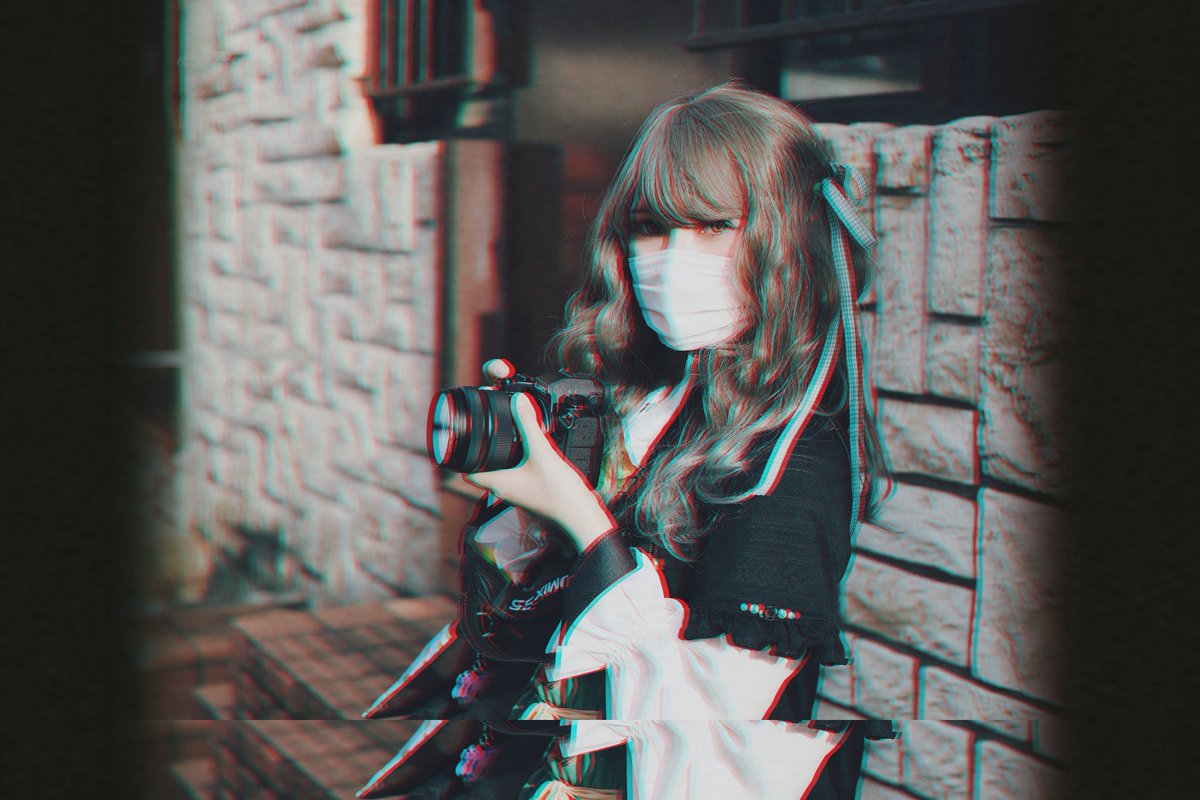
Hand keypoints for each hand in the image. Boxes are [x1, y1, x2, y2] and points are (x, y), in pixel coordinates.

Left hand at [466, 361, 614, 551]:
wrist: (580, 515)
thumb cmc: (559, 493)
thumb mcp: (542, 452)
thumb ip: (529, 425)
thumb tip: (518, 402)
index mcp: (499, 483)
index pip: (467, 472)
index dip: (461, 456)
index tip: (463, 438)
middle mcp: (505, 490)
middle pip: (483, 470)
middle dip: (482, 452)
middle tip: (484, 432)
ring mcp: (519, 493)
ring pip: (501, 473)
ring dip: (500, 457)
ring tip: (506, 437)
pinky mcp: (532, 493)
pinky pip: (517, 476)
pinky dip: (517, 463)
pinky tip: (529, 452)